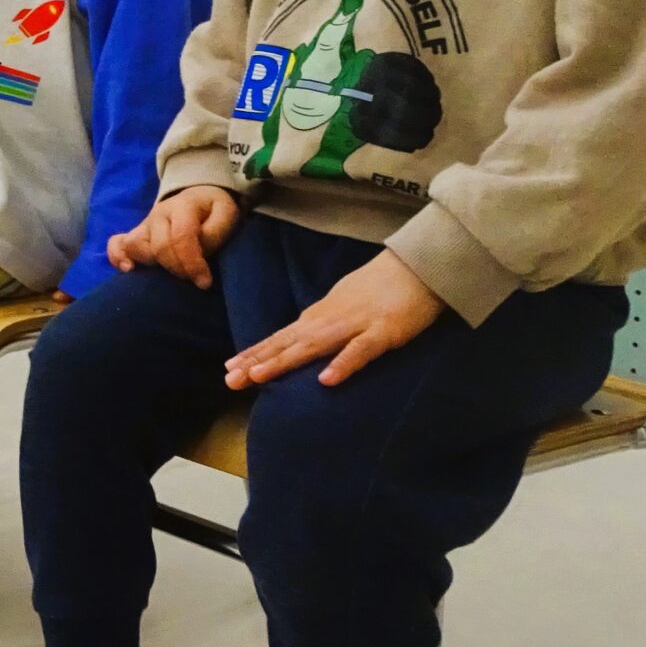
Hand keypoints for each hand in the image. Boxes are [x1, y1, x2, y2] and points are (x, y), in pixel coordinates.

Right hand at [109, 187, 240, 287]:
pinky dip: (117, 257)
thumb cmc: (212, 210)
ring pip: (136, 246)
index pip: (181, 236)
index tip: (204, 282)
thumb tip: (200, 252)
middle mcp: (159, 214)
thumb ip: (216, 232)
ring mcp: (144, 225)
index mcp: (182, 206)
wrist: (198, 197)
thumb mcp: (226, 214)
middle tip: (194, 280)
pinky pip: (117, 244)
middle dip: (177, 268)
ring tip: (166, 278)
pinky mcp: (136, 235)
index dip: (192, 263)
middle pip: (159, 246)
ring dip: (151, 265)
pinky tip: (127, 270)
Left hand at [224, 250, 444, 390]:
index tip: (228, 369)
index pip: (281, 337)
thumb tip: (296, 340)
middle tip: (229, 379)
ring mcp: (355, 325)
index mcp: (320, 315)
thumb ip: (320, 324)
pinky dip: (342, 364)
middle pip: (288, 342)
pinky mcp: (383, 332)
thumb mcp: (342, 305)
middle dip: (257, 361)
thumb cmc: (380, 288)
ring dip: (284, 360)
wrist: (417, 265)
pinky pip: (360, 351)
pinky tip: (325, 381)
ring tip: (257, 376)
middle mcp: (329, 319)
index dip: (255, 352)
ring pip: (313, 345)